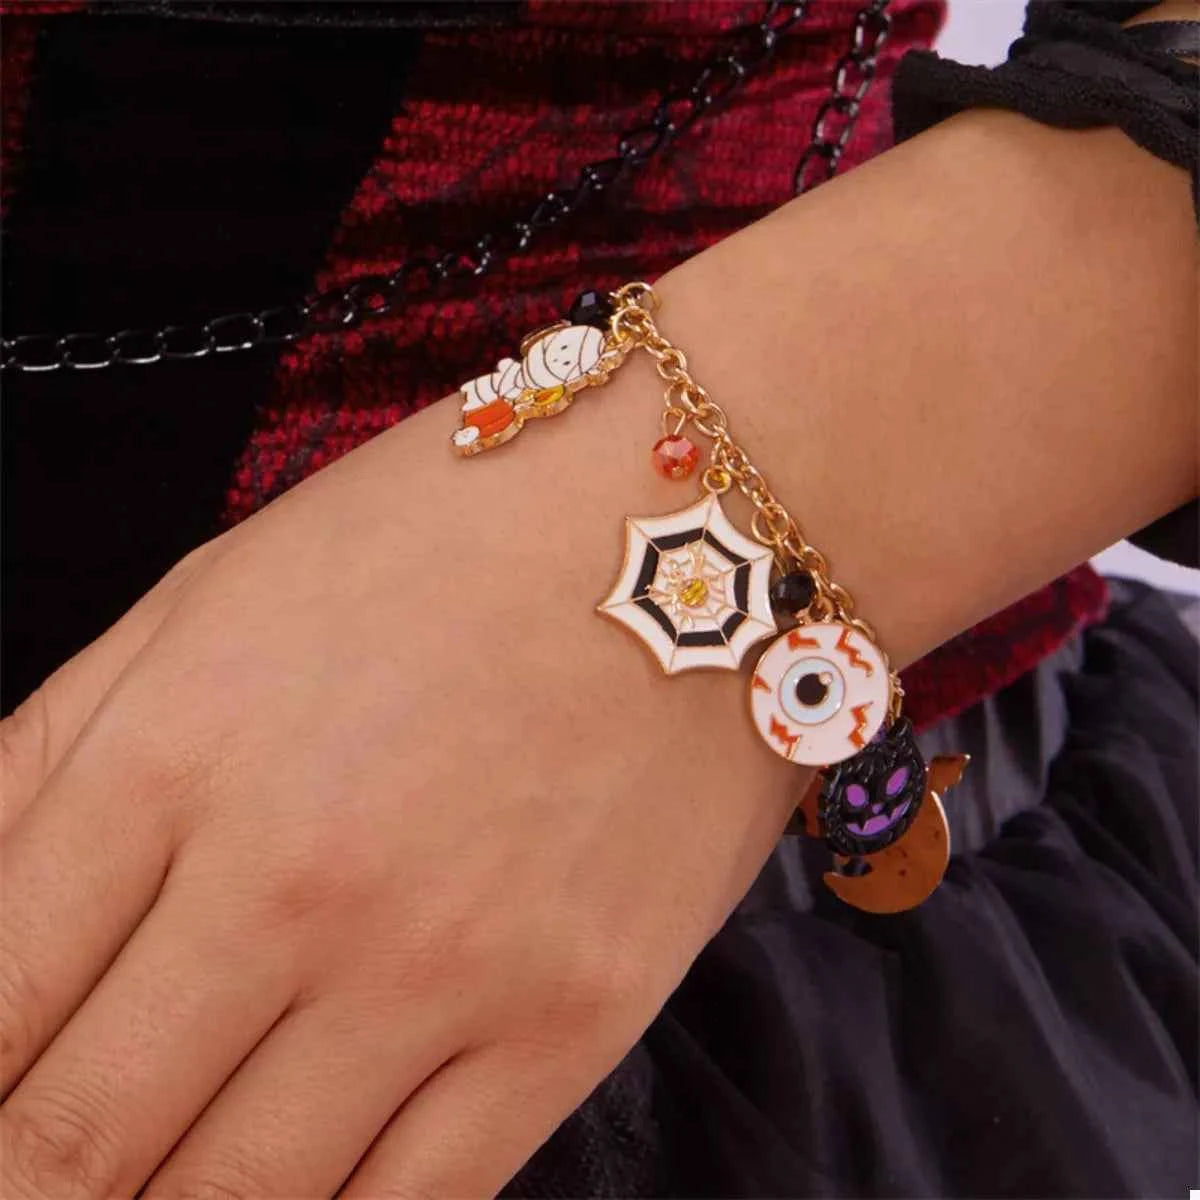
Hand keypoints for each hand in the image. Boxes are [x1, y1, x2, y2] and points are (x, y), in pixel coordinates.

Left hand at [0, 355, 798, 1198]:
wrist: (691, 523)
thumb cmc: (445, 537)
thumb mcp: (208, 600)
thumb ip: (49, 759)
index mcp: (172, 759)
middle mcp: (293, 885)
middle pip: (74, 1146)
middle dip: (37, 1184)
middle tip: (51, 1174)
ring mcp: (443, 966)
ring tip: (160, 1189)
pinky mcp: (573, 1018)